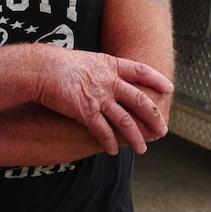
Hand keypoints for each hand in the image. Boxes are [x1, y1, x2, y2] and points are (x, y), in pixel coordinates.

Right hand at [34, 48, 172, 155]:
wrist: (41, 69)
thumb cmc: (61, 65)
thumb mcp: (88, 61)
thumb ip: (104, 70)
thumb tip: (113, 77)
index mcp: (109, 65)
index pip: (140, 70)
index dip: (156, 79)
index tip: (169, 88)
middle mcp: (108, 80)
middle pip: (139, 99)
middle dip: (153, 117)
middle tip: (162, 130)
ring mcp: (98, 96)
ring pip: (125, 120)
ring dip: (136, 137)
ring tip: (142, 149)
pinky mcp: (85, 110)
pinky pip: (103, 130)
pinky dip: (110, 142)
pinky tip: (114, 150)